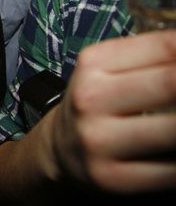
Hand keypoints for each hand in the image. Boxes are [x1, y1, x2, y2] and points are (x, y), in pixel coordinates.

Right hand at [50, 30, 175, 192]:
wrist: (61, 147)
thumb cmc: (97, 102)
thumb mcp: (111, 69)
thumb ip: (156, 56)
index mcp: (93, 64)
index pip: (166, 47)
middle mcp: (90, 99)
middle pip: (172, 84)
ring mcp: (98, 140)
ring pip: (175, 131)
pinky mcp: (112, 178)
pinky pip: (172, 172)